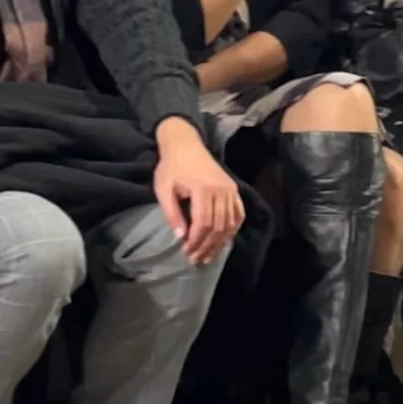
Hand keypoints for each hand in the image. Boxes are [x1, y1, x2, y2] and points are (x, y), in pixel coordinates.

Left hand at [153, 119, 244, 264]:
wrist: (185, 144)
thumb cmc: (171, 167)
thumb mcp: (163, 189)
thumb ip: (171, 213)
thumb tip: (180, 237)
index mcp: (203, 189)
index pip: (203, 223)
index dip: (195, 241)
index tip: (186, 252)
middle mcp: (221, 190)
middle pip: (218, 227)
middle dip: (207, 246)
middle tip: (196, 259)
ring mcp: (230, 189)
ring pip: (229, 224)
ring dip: (219, 243)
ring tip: (208, 256)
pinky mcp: (234, 189)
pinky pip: (238, 214)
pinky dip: (232, 230)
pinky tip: (224, 241)